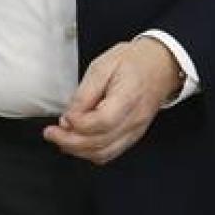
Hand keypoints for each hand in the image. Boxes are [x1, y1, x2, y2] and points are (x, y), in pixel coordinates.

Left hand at [44, 37, 179, 164]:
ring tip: (61, 138)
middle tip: (51, 133)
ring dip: (77, 150)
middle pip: (99, 143)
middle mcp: (135, 118)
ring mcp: (136, 130)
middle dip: (69, 141)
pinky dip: (90, 152)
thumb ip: (85, 93)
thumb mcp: (103, 65)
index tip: (64, 116)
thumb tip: (69, 118)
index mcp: (128, 97)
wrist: (163, 64)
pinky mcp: (134, 135)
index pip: (101, 122)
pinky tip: (78, 142)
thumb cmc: (134, 61)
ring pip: (103, 154)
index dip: (78, 123)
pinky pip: (110, 153)